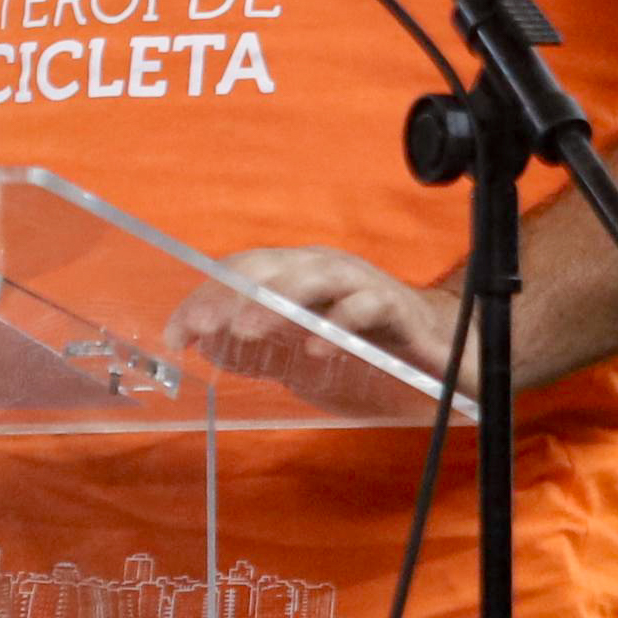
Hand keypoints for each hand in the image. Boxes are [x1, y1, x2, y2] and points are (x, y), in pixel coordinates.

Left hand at [168, 247, 464, 404]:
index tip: (175, 336)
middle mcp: (326, 268)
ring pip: (313, 276)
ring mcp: (362, 283)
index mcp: (299, 273)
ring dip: (275, 301)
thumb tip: (206, 348)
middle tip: (197, 328)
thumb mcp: (302, 349)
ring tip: (243, 331)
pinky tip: (317, 349)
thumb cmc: (366, 343)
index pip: (242, 273)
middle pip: (270, 268)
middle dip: (229, 296)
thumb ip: (259, 349)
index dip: (205, 298)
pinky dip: (339, 323)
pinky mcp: (397, 307)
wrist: (442, 346)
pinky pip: (366, 306)